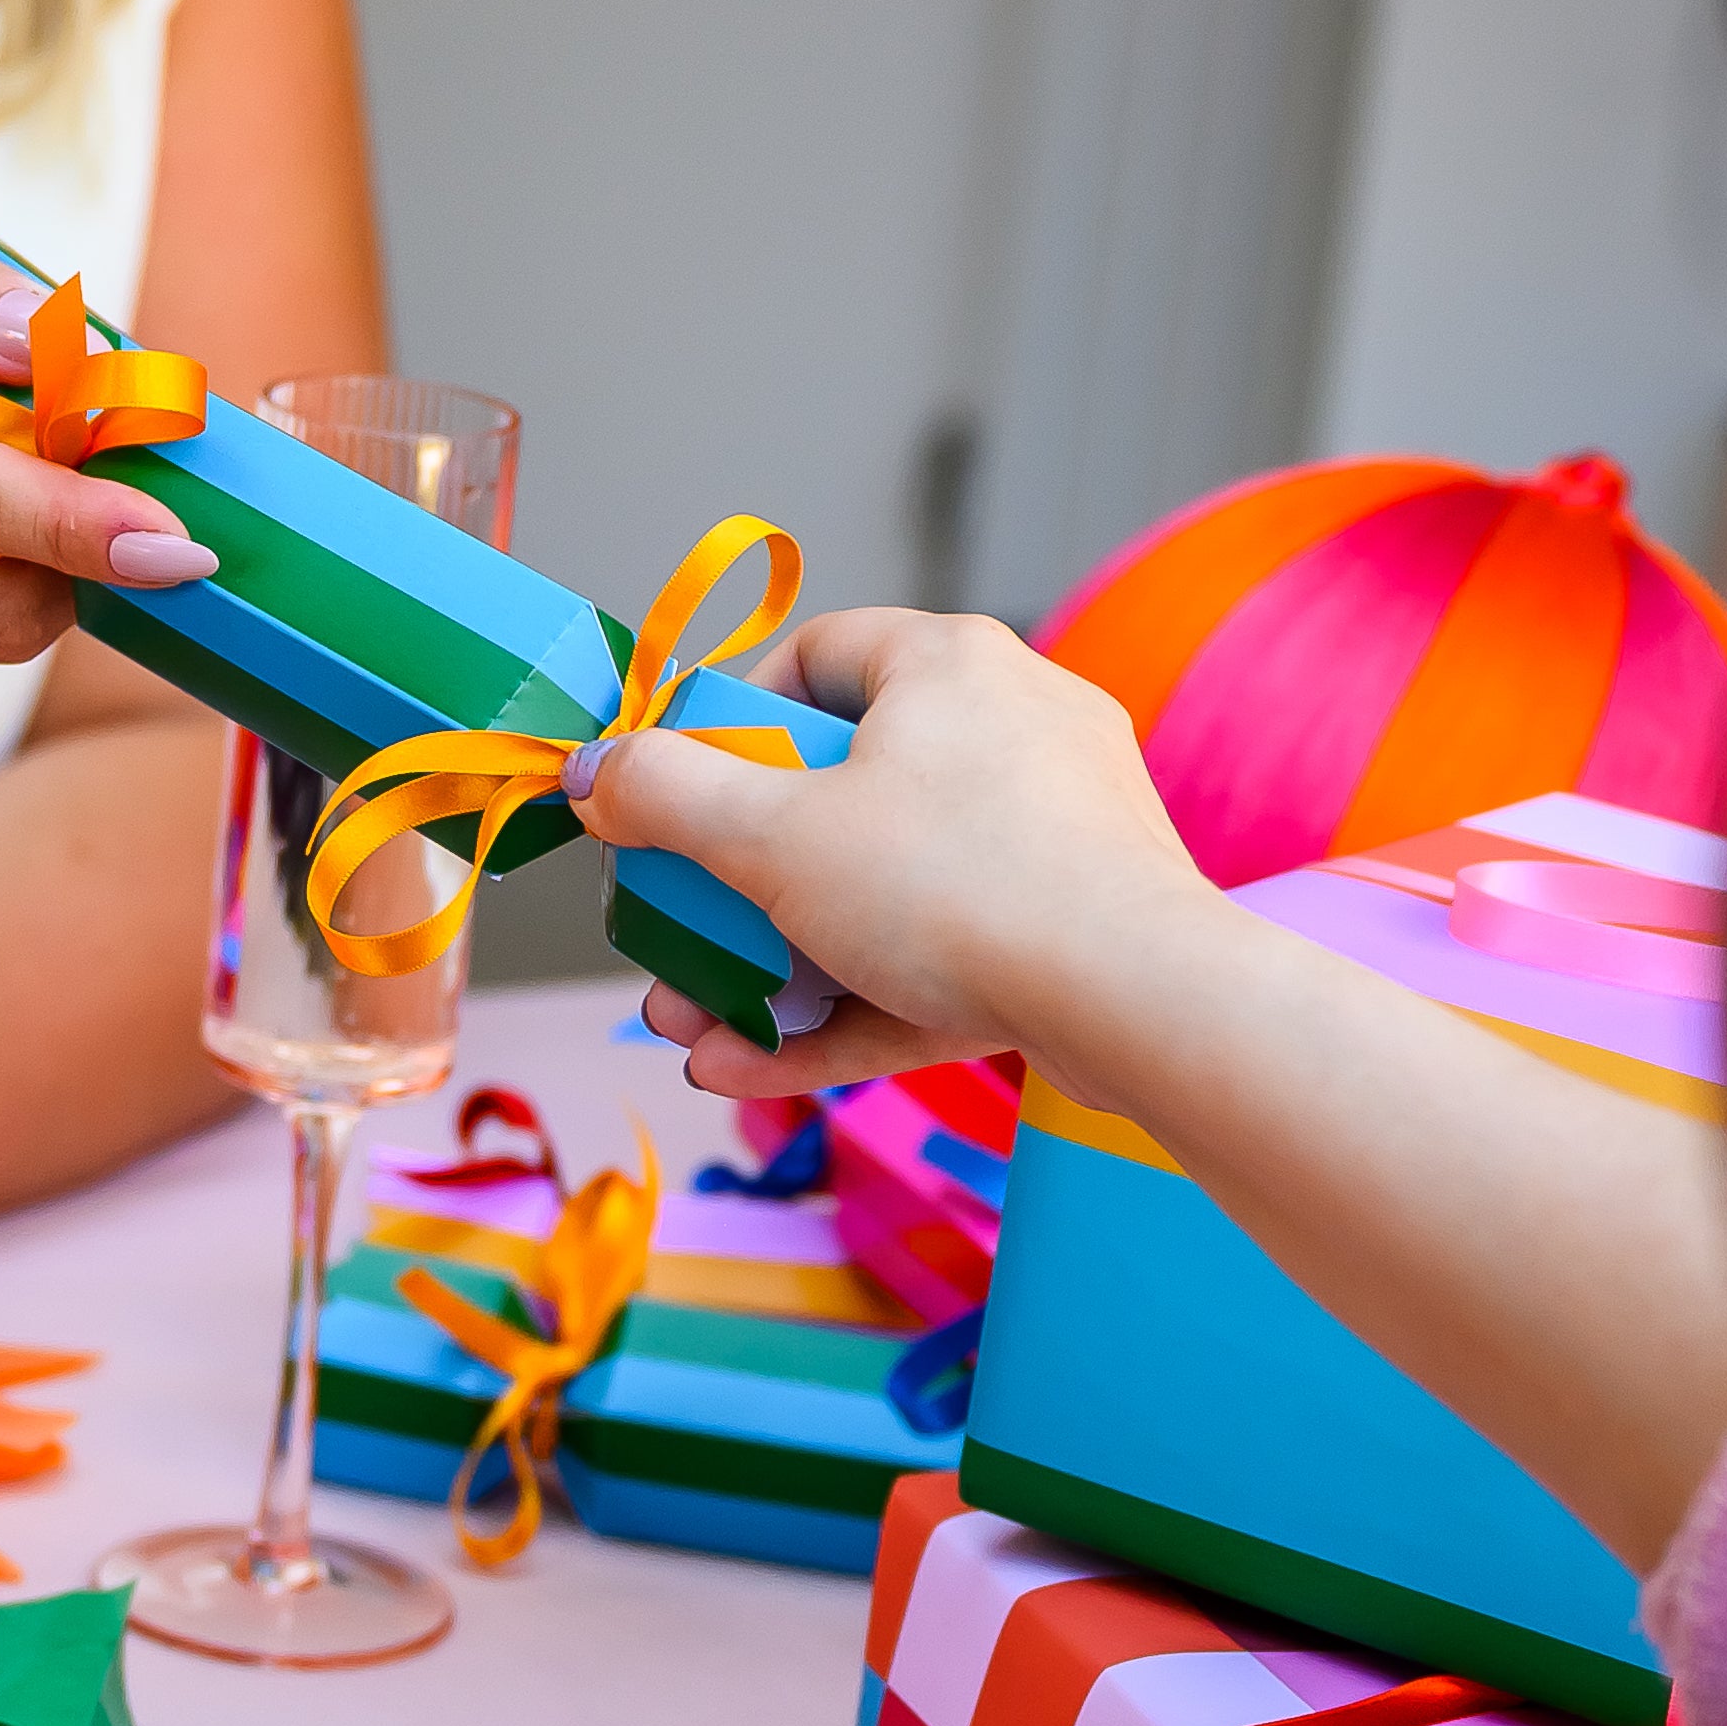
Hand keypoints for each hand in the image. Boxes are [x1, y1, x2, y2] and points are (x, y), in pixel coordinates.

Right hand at [573, 607, 1209, 1102]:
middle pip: (837, 792)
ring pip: (882, 893)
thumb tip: (589, 771)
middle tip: (669, 941)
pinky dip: (847, 1006)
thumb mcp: (774, 836)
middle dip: (731, 890)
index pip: (815, 655)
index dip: (727, 721)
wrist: (1137, 998)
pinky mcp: (1071, 924)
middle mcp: (1009, 725)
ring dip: (772, 968)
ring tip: (695, 1031)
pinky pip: (937, 956)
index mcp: (947, 663)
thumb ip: (665, 795)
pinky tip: (751, 1070)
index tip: (674, 794)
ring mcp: (1050, 829)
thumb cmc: (959, 887)